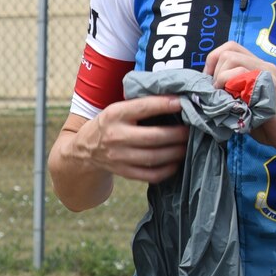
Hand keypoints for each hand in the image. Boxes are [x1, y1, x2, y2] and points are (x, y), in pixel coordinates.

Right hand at [67, 95, 189, 185]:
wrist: (85, 150)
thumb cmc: (109, 124)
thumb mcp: (117, 109)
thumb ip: (140, 106)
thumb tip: (175, 101)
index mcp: (115, 114)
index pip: (143, 108)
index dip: (165, 105)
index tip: (182, 103)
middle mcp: (116, 136)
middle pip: (153, 137)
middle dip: (177, 134)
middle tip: (191, 130)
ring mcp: (119, 157)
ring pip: (154, 157)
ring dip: (176, 152)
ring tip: (186, 146)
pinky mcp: (124, 172)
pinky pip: (151, 175)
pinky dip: (167, 170)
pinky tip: (176, 162)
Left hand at [204, 42, 275, 156]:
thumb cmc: (275, 125)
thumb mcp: (249, 106)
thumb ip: (233, 96)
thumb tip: (210, 96)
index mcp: (259, 68)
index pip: (231, 48)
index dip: (213, 62)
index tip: (210, 84)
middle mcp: (263, 65)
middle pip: (227, 51)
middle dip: (213, 71)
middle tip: (215, 92)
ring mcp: (266, 74)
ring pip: (231, 59)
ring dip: (219, 78)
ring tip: (224, 97)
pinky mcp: (267, 85)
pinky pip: (240, 75)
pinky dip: (228, 87)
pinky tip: (232, 102)